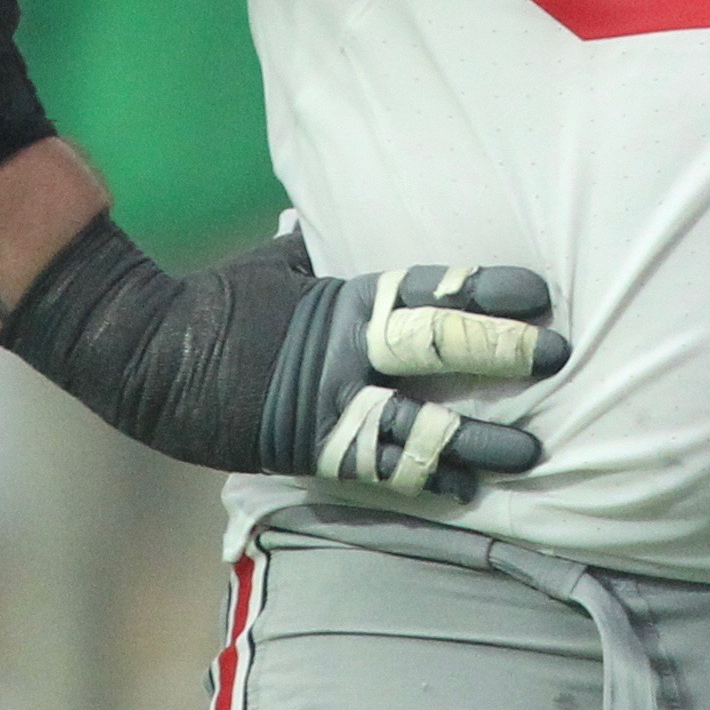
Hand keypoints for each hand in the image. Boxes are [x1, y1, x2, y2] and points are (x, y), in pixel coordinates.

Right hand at [0, 213, 570, 503]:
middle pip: (436, 345)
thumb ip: (325, 250)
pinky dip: (427, 482)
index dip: (486, 290)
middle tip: (562, 353)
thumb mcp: (279, 265)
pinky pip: (381, 471)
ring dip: (481, 438)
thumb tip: (341, 216)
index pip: (430, 288)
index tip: (540, 293)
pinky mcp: (312, 450)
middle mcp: (345, 350)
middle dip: (500, 351)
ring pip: (420, 424)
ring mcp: (330, 404)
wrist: (147, 359)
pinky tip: (469, 493)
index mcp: (344, 298)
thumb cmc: (218, 302)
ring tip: (533, 450)